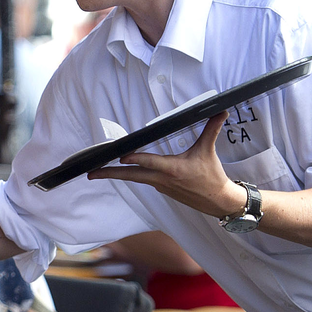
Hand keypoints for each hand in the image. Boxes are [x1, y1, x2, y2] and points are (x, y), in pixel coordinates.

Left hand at [85, 113, 246, 217]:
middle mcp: (162, 179)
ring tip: (95, 172)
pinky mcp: (160, 188)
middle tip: (91, 172)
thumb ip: (211, 129)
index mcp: (174, 169)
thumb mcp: (209, 152)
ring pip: (133, 179)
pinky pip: (140, 180)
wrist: (216, 201)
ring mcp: (159, 185)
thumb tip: (220, 111)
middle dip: (110, 174)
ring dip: (114, 175)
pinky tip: (116, 172)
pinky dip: (128, 176)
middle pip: (131, 176)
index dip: (136, 159)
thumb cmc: (212, 177)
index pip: (151, 162)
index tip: (122, 157)